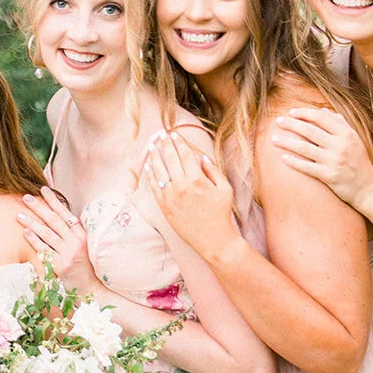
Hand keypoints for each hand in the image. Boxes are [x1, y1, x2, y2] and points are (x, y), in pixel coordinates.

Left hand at [18, 188, 97, 293]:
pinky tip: (25, 232)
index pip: (65, 212)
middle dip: (38, 207)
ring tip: (19, 214)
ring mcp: (67, 254)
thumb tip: (58, 213)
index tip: (43, 189)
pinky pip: (44, 250)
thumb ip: (72, 231)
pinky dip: (34, 240)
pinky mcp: (60, 266)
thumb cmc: (85, 265)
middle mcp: (75, 242)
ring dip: (31, 222)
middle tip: (25, 197)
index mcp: (82, 234)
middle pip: (54, 220)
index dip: (53, 200)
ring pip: (47, 233)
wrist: (91, 288)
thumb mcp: (84, 245)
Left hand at [143, 133, 238, 263]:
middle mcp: (182, 186)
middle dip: (165, 144)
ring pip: (159, 171)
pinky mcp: (164, 207)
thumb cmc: (221, 213)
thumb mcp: (225, 189)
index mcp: (197, 179)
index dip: (178, 142)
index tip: (174, 133)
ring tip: (151, 146)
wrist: (213, 239)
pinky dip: (150, 175)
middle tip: (160, 134)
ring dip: (154, 156)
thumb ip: (213, 170)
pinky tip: (148, 166)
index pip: (185, 154)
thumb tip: (202, 157)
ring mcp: (171, 196)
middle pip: (170, 159)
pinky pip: (154, 187)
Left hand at [271, 107, 372, 208]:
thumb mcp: (354, 139)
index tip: (291, 112)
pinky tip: (283, 157)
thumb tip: (323, 110)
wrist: (367, 187)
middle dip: (291, 124)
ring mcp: (334, 161)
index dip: (304, 113)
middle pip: (310, 130)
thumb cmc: (358, 161)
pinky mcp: (329, 176)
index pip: (321, 118)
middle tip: (277, 121)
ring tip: (273, 138)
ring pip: (305, 148)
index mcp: (346, 134)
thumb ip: (340, 124)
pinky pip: (307, 167)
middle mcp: (340, 146)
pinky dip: (294, 161)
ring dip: (286, 142)